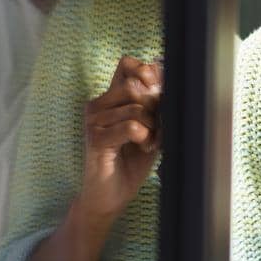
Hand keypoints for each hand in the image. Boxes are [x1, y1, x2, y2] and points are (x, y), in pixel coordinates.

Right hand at [78, 57, 161, 221]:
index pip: (127, 64)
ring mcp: (93, 121)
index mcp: (111, 98)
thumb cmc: (131, 161)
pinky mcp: (95, 139)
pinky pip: (131, 127)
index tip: (160, 92)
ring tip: (150, 142)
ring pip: (136, 107)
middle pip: (136, 85)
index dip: (148, 71)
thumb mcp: (151, 127)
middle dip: (156, 106)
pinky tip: (143, 147)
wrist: (111, 196)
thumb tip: (167, 79)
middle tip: (158, 128)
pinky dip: (145, 137)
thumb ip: (157, 104)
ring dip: (153, 127)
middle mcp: (99, 104)